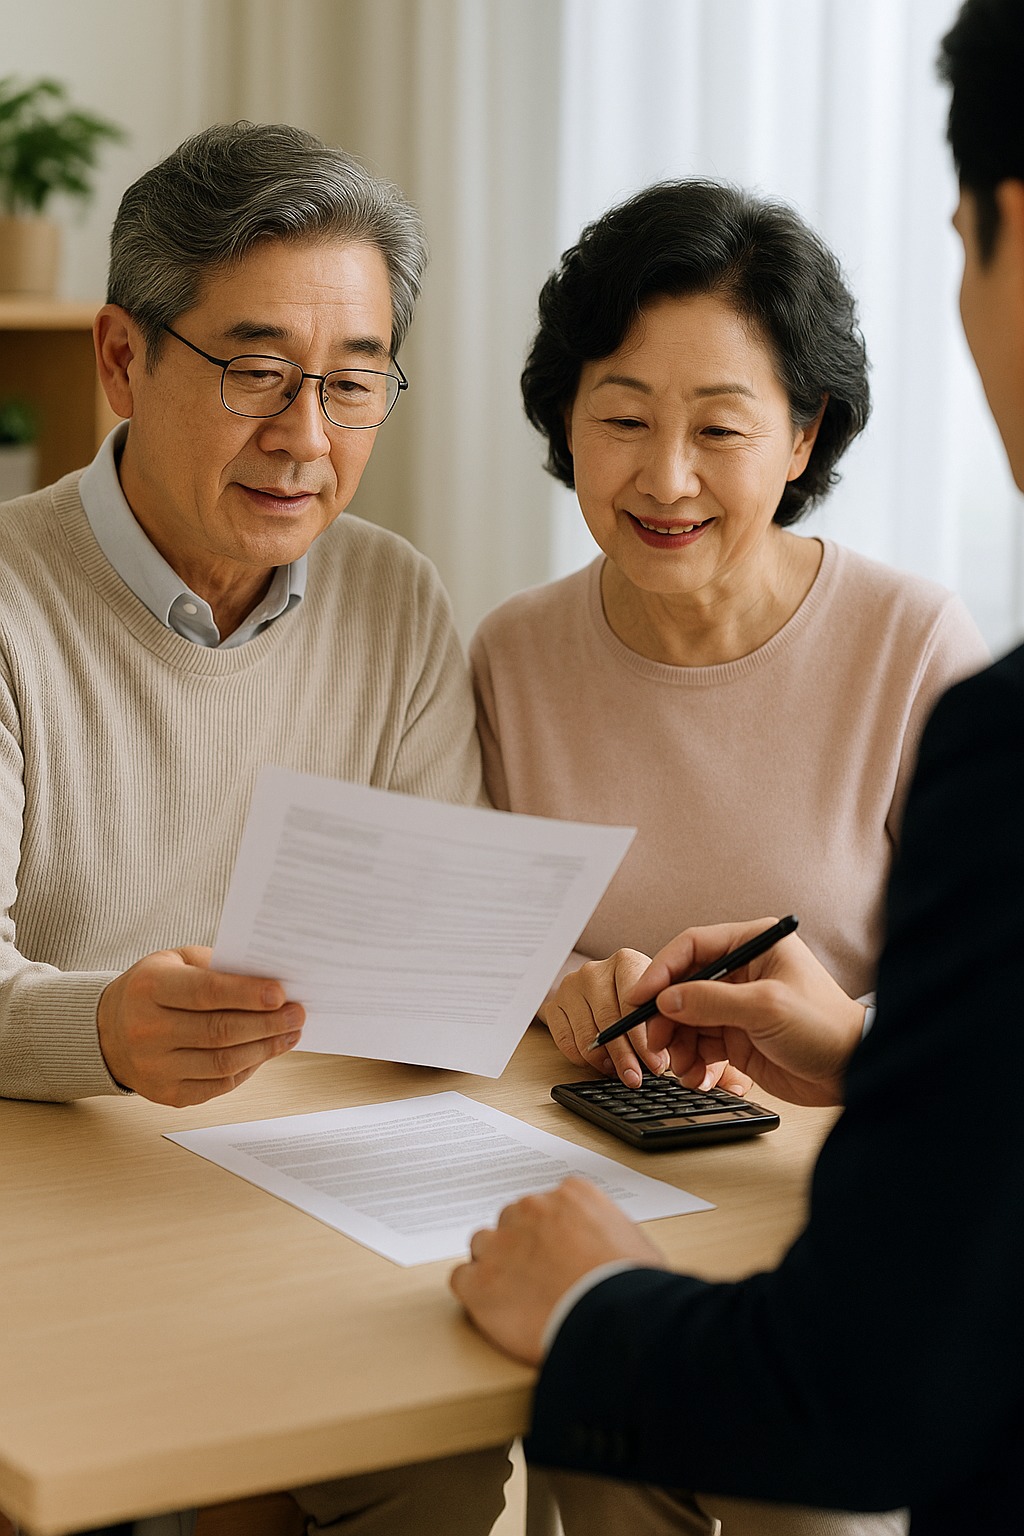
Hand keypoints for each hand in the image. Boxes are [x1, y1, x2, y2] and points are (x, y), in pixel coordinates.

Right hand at [97, 945, 304, 1105]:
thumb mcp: (176, 962)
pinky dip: (247, 1069)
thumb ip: (217, 968)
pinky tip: (264, 1053)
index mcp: (149, 988)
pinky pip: (218, 1086)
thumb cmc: (152, 989)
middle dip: (267, 1024)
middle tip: (297, 1014)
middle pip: (220, 1032)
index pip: (207, 992)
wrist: (108, 1031)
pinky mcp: (166, 1094)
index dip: (248, 994)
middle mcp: (146, 1031)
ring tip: (289, 1034)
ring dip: (265, 1049)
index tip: (282, 994)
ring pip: (223, 1063)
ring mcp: (154, 1068)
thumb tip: (269, 982)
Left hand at [451, 1177, 664, 1364]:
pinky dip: (474, 1293)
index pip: (547, 1205)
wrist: (614, 1317)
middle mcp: (532, 1209)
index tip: (555, 1254)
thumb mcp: (633, 1241)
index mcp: (571, 1195)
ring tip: (516, 1297)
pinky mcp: (481, 1281)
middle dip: (521, 1247)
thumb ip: (606, 1230)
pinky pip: (462, 1278)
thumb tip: (603, 1249)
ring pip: (484, 1246)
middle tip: (538, 1279)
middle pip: (513, 1221)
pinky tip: (493, 1309)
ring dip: (496, 1266)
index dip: (549, 1234)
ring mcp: (502, 1243)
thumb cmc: (632, 1286)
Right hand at [539, 950, 667, 1085]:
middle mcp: (594, 971)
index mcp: (624, 961)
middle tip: (636, 1078)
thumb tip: (661, 1060)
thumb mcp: (653, 999)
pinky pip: (565, 1041)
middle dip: (625, 1056)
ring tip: (619, 1073)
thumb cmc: (635, 994)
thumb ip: (657, 1023)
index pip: (632, 1004)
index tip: (656, 1064)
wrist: (602, 984)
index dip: (644, 1039)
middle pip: (608, 1021)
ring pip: (586, 1035)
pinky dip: (582, 1059)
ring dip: (604, 1061)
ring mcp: (570, 987)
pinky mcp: (553, 1005)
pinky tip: (599, 1064)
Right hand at [626, 920, 863, 1106]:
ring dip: (677, 1043)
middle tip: (654, 1041)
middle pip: (684, 984)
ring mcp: (738, 1004)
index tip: (640, 996)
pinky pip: (700, 1043)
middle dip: (666, 1015)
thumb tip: (666, 999)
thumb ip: (711, 1000)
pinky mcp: (737, 1036)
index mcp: (754, 944)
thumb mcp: (765, 1007)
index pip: (694, 946)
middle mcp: (743, 970)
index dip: (662, 969)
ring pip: (687, 1018)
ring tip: (680, 1067)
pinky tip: (697, 1077)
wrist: (852, 1071)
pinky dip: (692, 1061)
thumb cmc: (824, 1026)